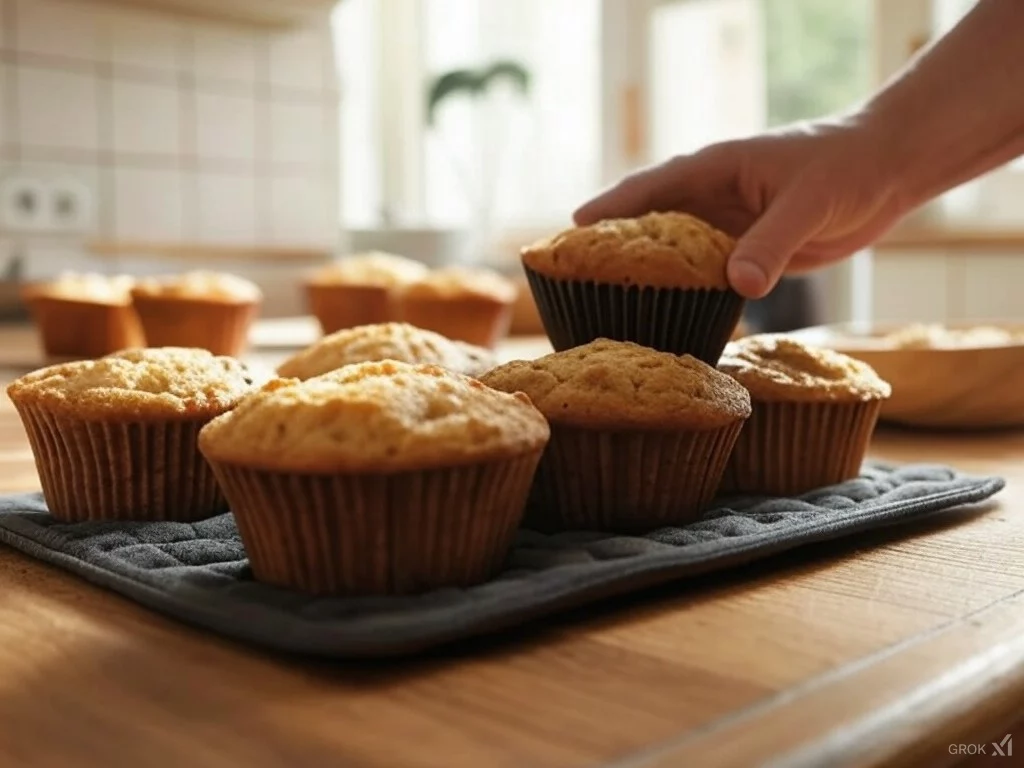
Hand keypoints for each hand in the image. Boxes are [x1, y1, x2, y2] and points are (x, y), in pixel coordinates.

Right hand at [573, 119, 912, 298]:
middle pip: (652, 223)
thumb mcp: (808, 204)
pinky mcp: (747, 250)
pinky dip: (687, 293)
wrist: (887, 172)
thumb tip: (738, 286)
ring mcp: (728, 224)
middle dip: (616, 247)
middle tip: (576, 276)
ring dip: (649, 276)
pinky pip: (706, 274)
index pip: (651, 187)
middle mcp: (714, 196)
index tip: (573, 228)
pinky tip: (671, 318)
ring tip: (611, 305)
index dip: (611, 208)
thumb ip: (771, 243)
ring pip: (676, 253)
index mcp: (716, 168)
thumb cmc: (846, 168)